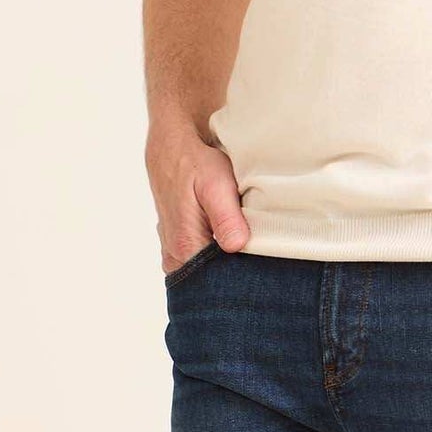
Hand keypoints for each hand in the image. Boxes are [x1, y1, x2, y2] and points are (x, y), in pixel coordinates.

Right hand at [147, 121, 250, 272]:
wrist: (172, 149)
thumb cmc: (195, 164)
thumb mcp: (215, 184)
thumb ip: (226, 218)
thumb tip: (236, 247)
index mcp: (185, 247)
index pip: (218, 282)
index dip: (242, 276)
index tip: (260, 265)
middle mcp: (175, 256)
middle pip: (212, 280)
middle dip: (235, 274)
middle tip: (258, 258)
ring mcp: (174, 252)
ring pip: (206, 272)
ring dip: (226, 264)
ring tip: (245, 247)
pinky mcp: (176, 245)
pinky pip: (199, 262)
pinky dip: (216, 257)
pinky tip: (230, 243)